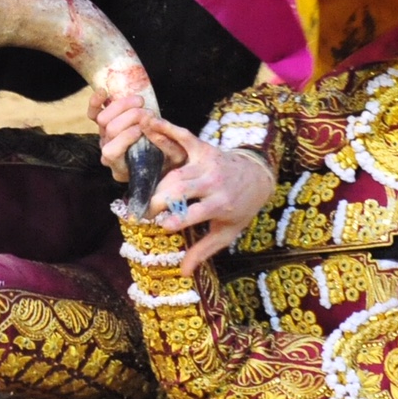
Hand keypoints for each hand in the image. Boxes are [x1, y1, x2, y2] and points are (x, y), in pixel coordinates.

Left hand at [88, 90, 186, 181]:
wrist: (159, 154)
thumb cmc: (167, 158)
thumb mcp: (175, 156)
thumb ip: (167, 144)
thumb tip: (154, 124)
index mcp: (121, 167)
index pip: (112, 152)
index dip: (126, 137)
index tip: (143, 129)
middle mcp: (109, 153)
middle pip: (109, 130)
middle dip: (130, 117)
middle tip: (149, 113)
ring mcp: (104, 138)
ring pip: (103, 118)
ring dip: (122, 106)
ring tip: (141, 102)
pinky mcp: (103, 125)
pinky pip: (94, 113)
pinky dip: (96, 101)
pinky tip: (104, 91)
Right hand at [139, 115, 274, 276]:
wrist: (257, 178)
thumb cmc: (239, 209)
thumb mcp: (226, 232)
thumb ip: (204, 251)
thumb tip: (183, 274)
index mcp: (221, 204)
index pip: (195, 213)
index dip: (177, 220)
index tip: (161, 227)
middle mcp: (214, 182)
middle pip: (179, 190)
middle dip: (159, 200)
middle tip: (143, 211)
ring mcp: (208, 163)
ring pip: (175, 172)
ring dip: (155, 181)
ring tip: (140, 192)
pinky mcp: (204, 148)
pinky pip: (183, 137)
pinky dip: (166, 129)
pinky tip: (148, 124)